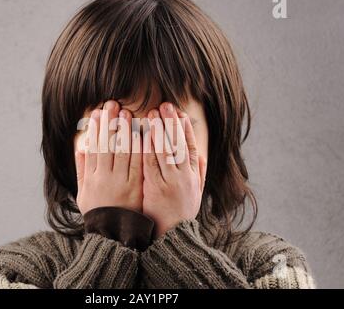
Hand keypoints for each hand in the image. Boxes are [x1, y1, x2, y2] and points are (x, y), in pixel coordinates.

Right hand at [75, 100, 142, 214]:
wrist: (114, 234)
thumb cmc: (98, 212)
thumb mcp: (83, 193)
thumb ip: (82, 169)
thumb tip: (81, 147)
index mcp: (91, 178)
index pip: (93, 147)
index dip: (95, 129)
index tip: (97, 113)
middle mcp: (105, 178)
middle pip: (107, 145)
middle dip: (110, 123)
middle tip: (112, 105)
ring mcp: (121, 182)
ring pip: (122, 151)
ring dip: (124, 131)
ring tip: (126, 113)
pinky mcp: (135, 186)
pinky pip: (137, 163)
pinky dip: (139, 147)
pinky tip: (141, 132)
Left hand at [142, 102, 206, 238]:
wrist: (173, 236)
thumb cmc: (183, 213)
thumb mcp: (197, 193)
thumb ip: (199, 172)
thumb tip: (200, 154)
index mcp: (194, 175)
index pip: (190, 146)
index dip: (184, 128)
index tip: (179, 113)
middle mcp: (184, 176)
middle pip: (177, 144)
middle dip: (171, 123)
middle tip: (165, 106)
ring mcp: (169, 181)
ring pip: (164, 150)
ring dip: (158, 130)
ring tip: (153, 114)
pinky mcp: (155, 187)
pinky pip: (150, 163)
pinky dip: (147, 148)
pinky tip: (142, 134)